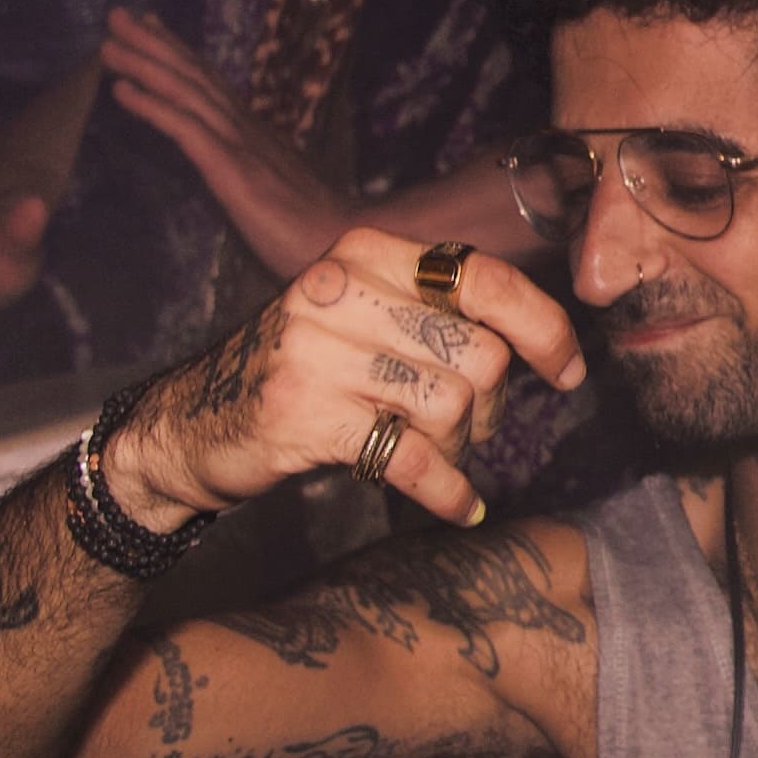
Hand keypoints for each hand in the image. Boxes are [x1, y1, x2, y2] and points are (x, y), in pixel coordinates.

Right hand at [102, 227, 585, 535]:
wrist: (190, 423)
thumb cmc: (301, 370)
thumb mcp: (360, 311)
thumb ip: (434, 309)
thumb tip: (541, 336)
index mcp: (364, 251)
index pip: (484, 279)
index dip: (543, 328)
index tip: (567, 372)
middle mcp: (338, 288)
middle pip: (479, 354)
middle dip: (492, 406)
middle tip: (469, 428)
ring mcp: (317, 350)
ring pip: (453, 407)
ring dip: (461, 447)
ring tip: (434, 454)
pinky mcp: (305, 415)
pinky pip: (414, 459)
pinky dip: (447, 491)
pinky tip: (458, 506)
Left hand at [103, 10, 350, 278]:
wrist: (347, 242)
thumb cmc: (315, 227)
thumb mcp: (276, 189)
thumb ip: (254, 169)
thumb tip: (237, 163)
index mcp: (253, 133)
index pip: (211, 82)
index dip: (179, 52)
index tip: (151, 24)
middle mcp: (245, 128)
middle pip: (195, 76)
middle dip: (154, 43)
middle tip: (118, 14)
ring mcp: (240, 145)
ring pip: (186, 93)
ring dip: (144, 63)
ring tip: (108, 43)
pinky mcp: (233, 170)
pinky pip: (186, 129)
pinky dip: (152, 105)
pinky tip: (121, 90)